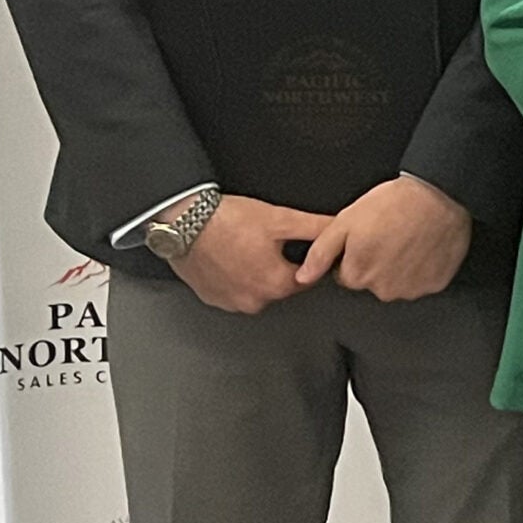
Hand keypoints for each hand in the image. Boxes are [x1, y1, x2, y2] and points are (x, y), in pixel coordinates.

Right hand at [175, 193, 329, 314]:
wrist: (183, 221)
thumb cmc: (228, 221)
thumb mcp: (281, 219)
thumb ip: (316, 227)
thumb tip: (339, 229)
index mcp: (277, 284)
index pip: (308, 278)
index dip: (306, 258)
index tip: (295, 245)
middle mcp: (254, 301)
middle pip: (281, 284)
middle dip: (280, 264)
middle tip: (265, 241)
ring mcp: (230, 303)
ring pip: (257, 288)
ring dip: (256, 271)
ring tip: (246, 247)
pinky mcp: (211, 298)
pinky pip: (233, 290)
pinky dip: (235, 276)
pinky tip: (231, 257)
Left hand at [298, 173, 471, 301]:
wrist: (440, 195)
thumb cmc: (394, 204)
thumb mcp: (345, 221)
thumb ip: (320, 253)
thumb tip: (303, 277)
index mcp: (358, 274)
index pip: (347, 275)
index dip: (355, 255)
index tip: (368, 238)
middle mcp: (384, 289)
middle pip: (372, 282)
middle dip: (377, 263)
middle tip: (388, 236)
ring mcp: (412, 289)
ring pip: (397, 284)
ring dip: (399, 268)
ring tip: (407, 239)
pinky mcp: (435, 284)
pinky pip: (422, 282)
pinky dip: (422, 269)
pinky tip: (423, 247)